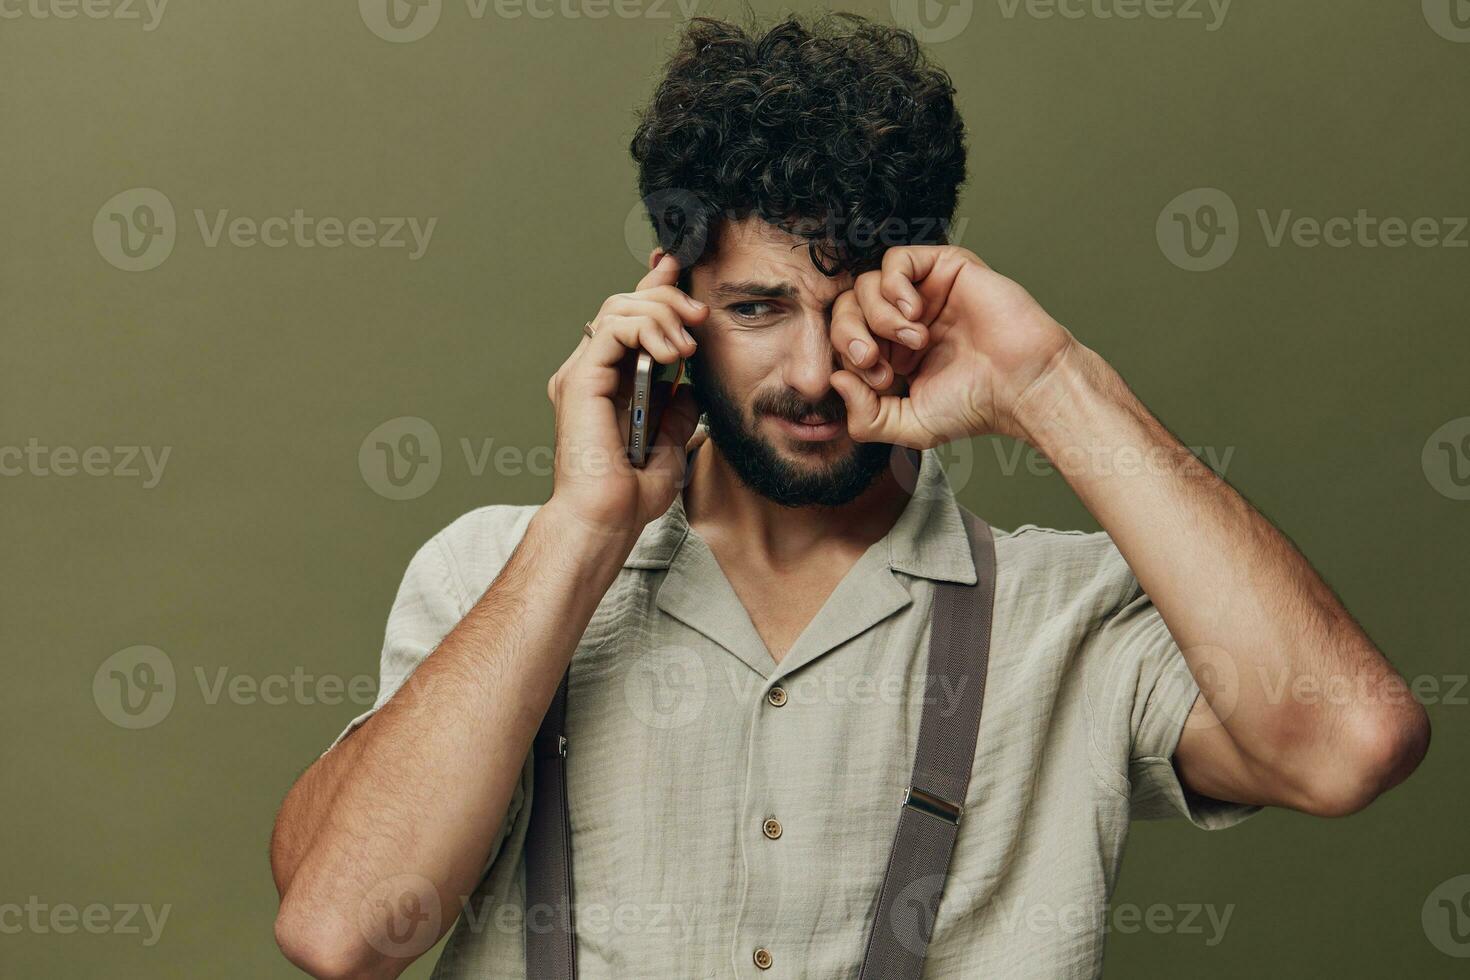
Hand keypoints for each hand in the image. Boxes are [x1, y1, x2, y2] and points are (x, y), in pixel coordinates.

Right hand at [545, 253, 704, 537]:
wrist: (607, 519)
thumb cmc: (630, 493)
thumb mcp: (670, 441)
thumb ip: (677, 408)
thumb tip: (692, 385)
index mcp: (608, 382)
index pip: (630, 320)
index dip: (656, 290)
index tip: (683, 269)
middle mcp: (591, 371)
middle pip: (625, 304)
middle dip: (668, 298)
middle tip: (700, 315)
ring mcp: (582, 372)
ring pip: (619, 308)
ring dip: (663, 314)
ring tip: (688, 345)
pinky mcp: (580, 378)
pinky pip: (613, 327)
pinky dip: (647, 328)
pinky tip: (671, 352)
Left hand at [829, 245, 1075, 446]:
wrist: (1022, 385)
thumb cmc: (975, 405)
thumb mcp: (908, 425)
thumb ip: (864, 417)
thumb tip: (835, 379)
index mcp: (892, 352)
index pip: (844, 338)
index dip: (847, 358)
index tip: (880, 382)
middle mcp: (904, 319)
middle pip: (847, 307)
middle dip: (850, 336)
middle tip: (874, 360)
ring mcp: (924, 292)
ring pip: (866, 284)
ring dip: (878, 316)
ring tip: (913, 341)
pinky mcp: (943, 268)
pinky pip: (895, 261)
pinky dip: (893, 286)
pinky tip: (913, 313)